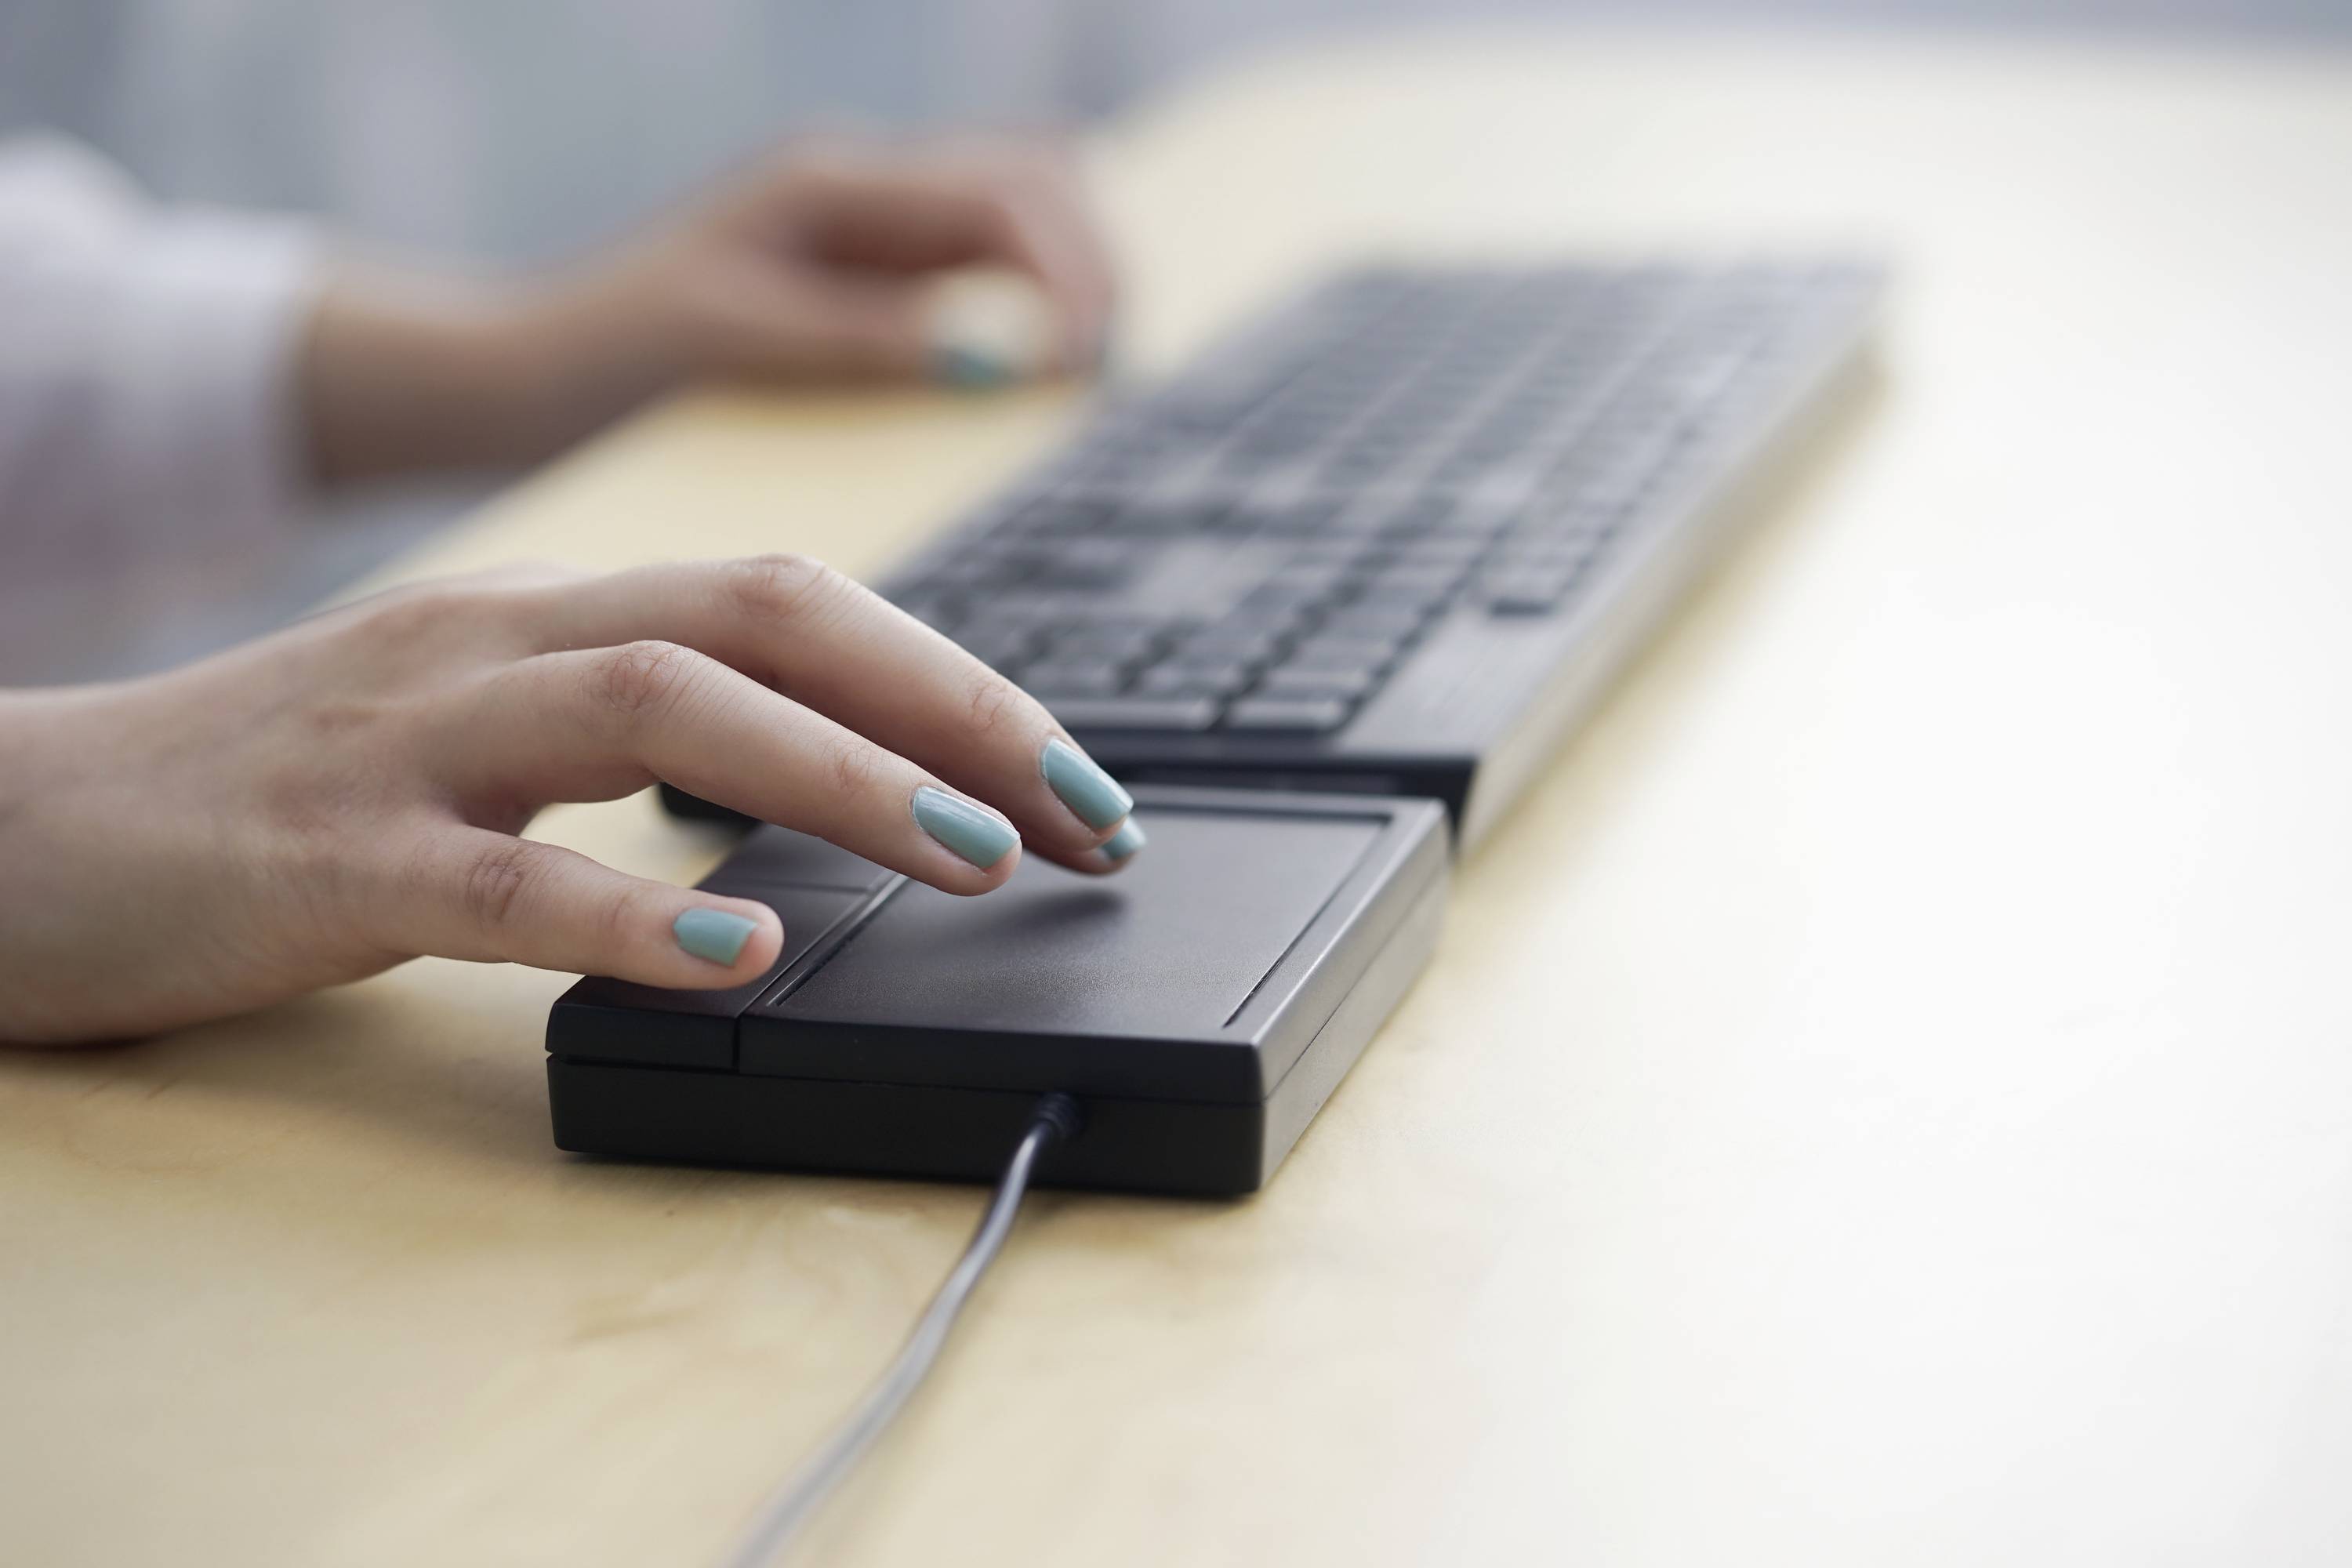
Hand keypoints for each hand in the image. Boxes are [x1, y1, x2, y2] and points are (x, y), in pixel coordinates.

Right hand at [0, 556, 1143, 1044]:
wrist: (32, 827)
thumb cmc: (287, 787)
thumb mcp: (490, 726)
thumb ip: (643, 733)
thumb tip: (839, 782)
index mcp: (552, 609)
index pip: (798, 600)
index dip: (960, 679)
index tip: (1082, 779)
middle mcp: (500, 639)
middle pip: (764, 614)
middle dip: (951, 707)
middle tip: (1083, 812)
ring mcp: (414, 738)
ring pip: (656, 706)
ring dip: (839, 778)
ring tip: (972, 859)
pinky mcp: (331, 856)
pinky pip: (505, 877)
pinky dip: (635, 911)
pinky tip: (742, 948)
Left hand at [304, 135, 1117, 481]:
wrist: (536, 374)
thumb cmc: (617, 356)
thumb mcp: (736, 347)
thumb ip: (864, 342)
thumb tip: (992, 359)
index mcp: (830, 187)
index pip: (1002, 197)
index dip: (1070, 276)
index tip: (1091, 364)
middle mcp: (862, 187)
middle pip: (1038, 183)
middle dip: (1094, 267)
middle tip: (1109, 373)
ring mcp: (871, 228)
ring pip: (1023, 214)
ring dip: (1071, 278)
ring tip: (1089, 374)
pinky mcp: (871, 278)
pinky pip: (985, 268)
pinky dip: (1030, 303)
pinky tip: (1039, 374)